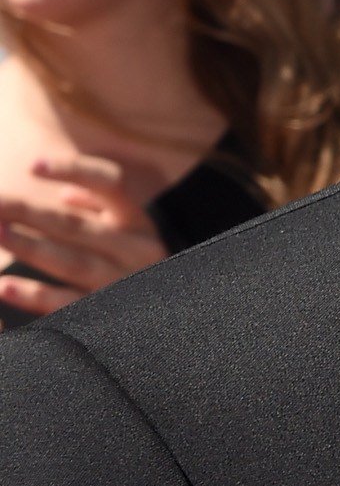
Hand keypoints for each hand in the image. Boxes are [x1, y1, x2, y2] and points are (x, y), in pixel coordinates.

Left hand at [0, 155, 165, 314]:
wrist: (176, 317)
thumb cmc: (138, 266)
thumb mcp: (130, 231)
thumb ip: (100, 208)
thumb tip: (66, 195)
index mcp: (139, 223)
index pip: (109, 184)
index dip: (72, 170)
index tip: (32, 165)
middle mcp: (137, 251)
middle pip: (75, 225)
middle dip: (27, 212)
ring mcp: (125, 285)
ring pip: (71, 262)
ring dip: (29, 247)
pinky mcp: (111, 319)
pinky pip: (68, 305)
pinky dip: (34, 295)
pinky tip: (5, 286)